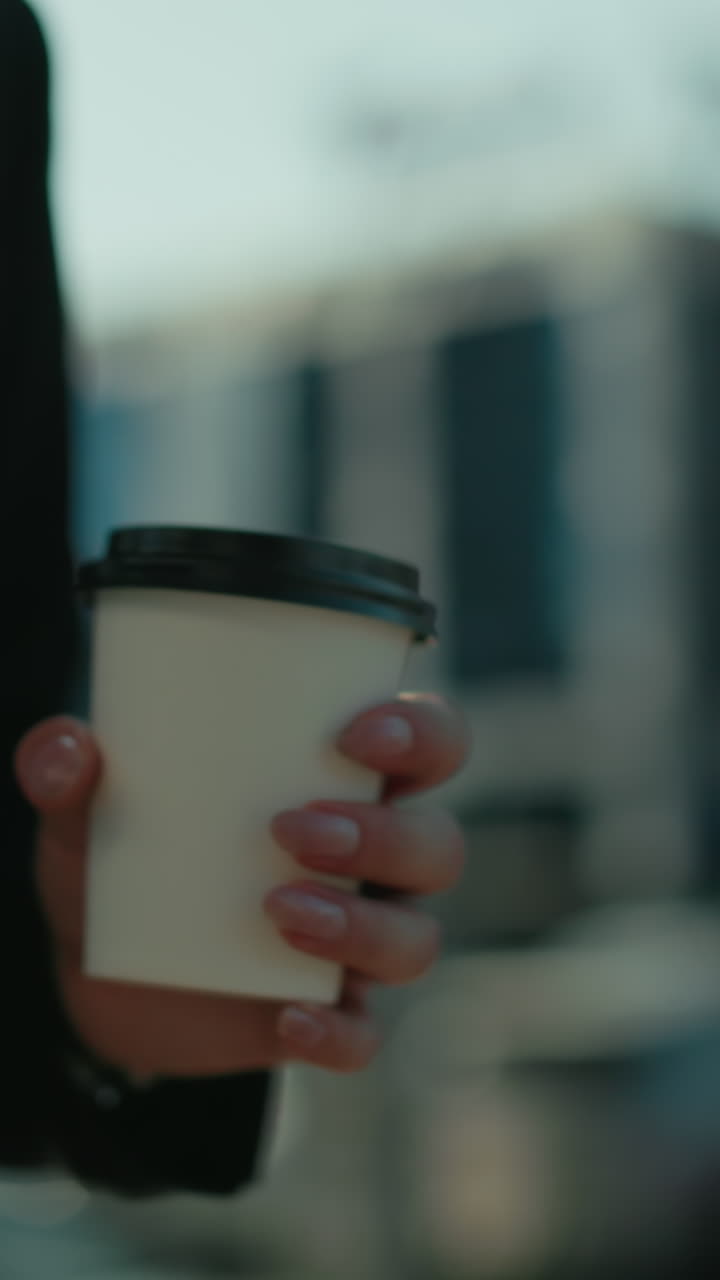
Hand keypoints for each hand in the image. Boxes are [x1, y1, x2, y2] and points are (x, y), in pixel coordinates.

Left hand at [14, 696, 467, 1077]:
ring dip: (362, 926)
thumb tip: (68, 749)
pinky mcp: (324, 1017)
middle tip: (291, 828)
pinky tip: (289, 1016)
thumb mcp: (88, 811)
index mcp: (344, 785)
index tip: (356, 735)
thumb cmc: (126, 858)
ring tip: (276, 910)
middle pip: (438, 847)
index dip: (424, 736)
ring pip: (415, 940)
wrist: (102, 970)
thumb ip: (66, 770)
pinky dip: (339, 1031)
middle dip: (383, 837)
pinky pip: (364, 1036)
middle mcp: (370, 864)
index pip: (433, 745)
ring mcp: (353, 946)